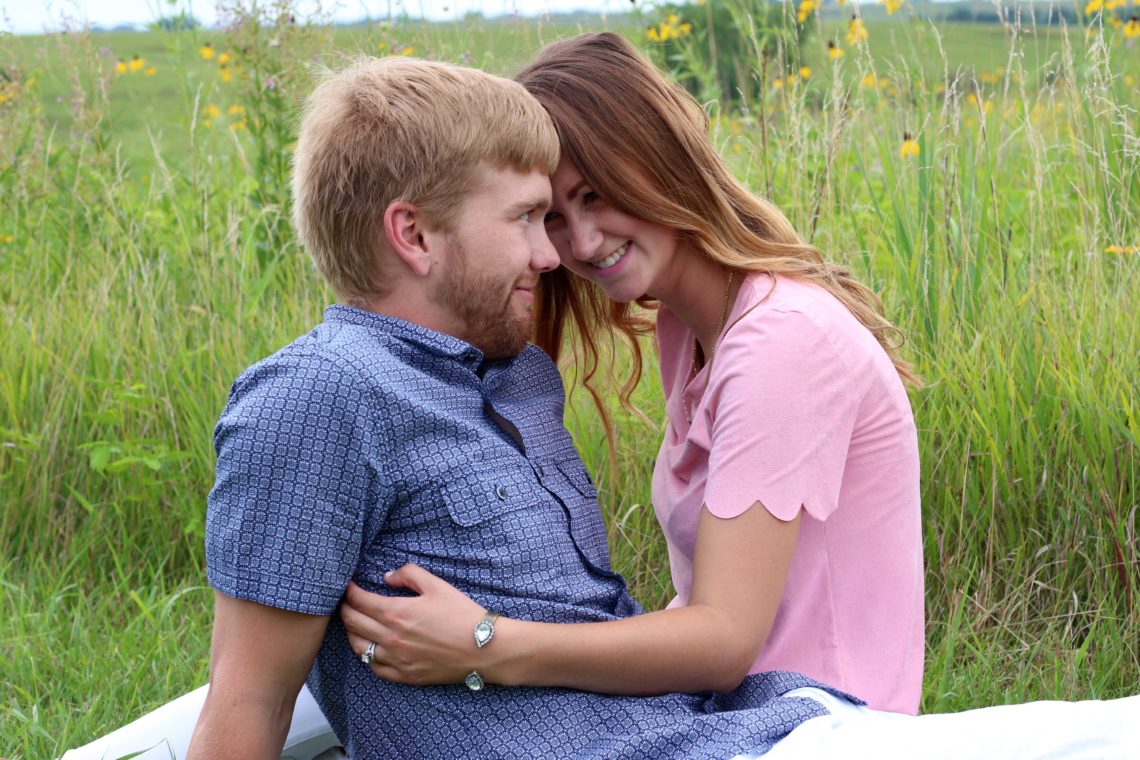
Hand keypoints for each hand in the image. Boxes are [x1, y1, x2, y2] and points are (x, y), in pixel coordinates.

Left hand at [340, 564, 489, 685]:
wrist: (484, 648)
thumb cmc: (462, 614)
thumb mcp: (437, 585)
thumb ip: (409, 574)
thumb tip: (387, 577)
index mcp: (396, 612)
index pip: (359, 601)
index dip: (349, 591)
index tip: (349, 586)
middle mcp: (391, 637)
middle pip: (353, 623)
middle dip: (345, 610)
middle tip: (346, 602)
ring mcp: (396, 659)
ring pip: (358, 648)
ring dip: (352, 634)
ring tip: (355, 625)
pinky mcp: (405, 675)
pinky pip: (375, 668)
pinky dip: (367, 657)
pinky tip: (370, 649)